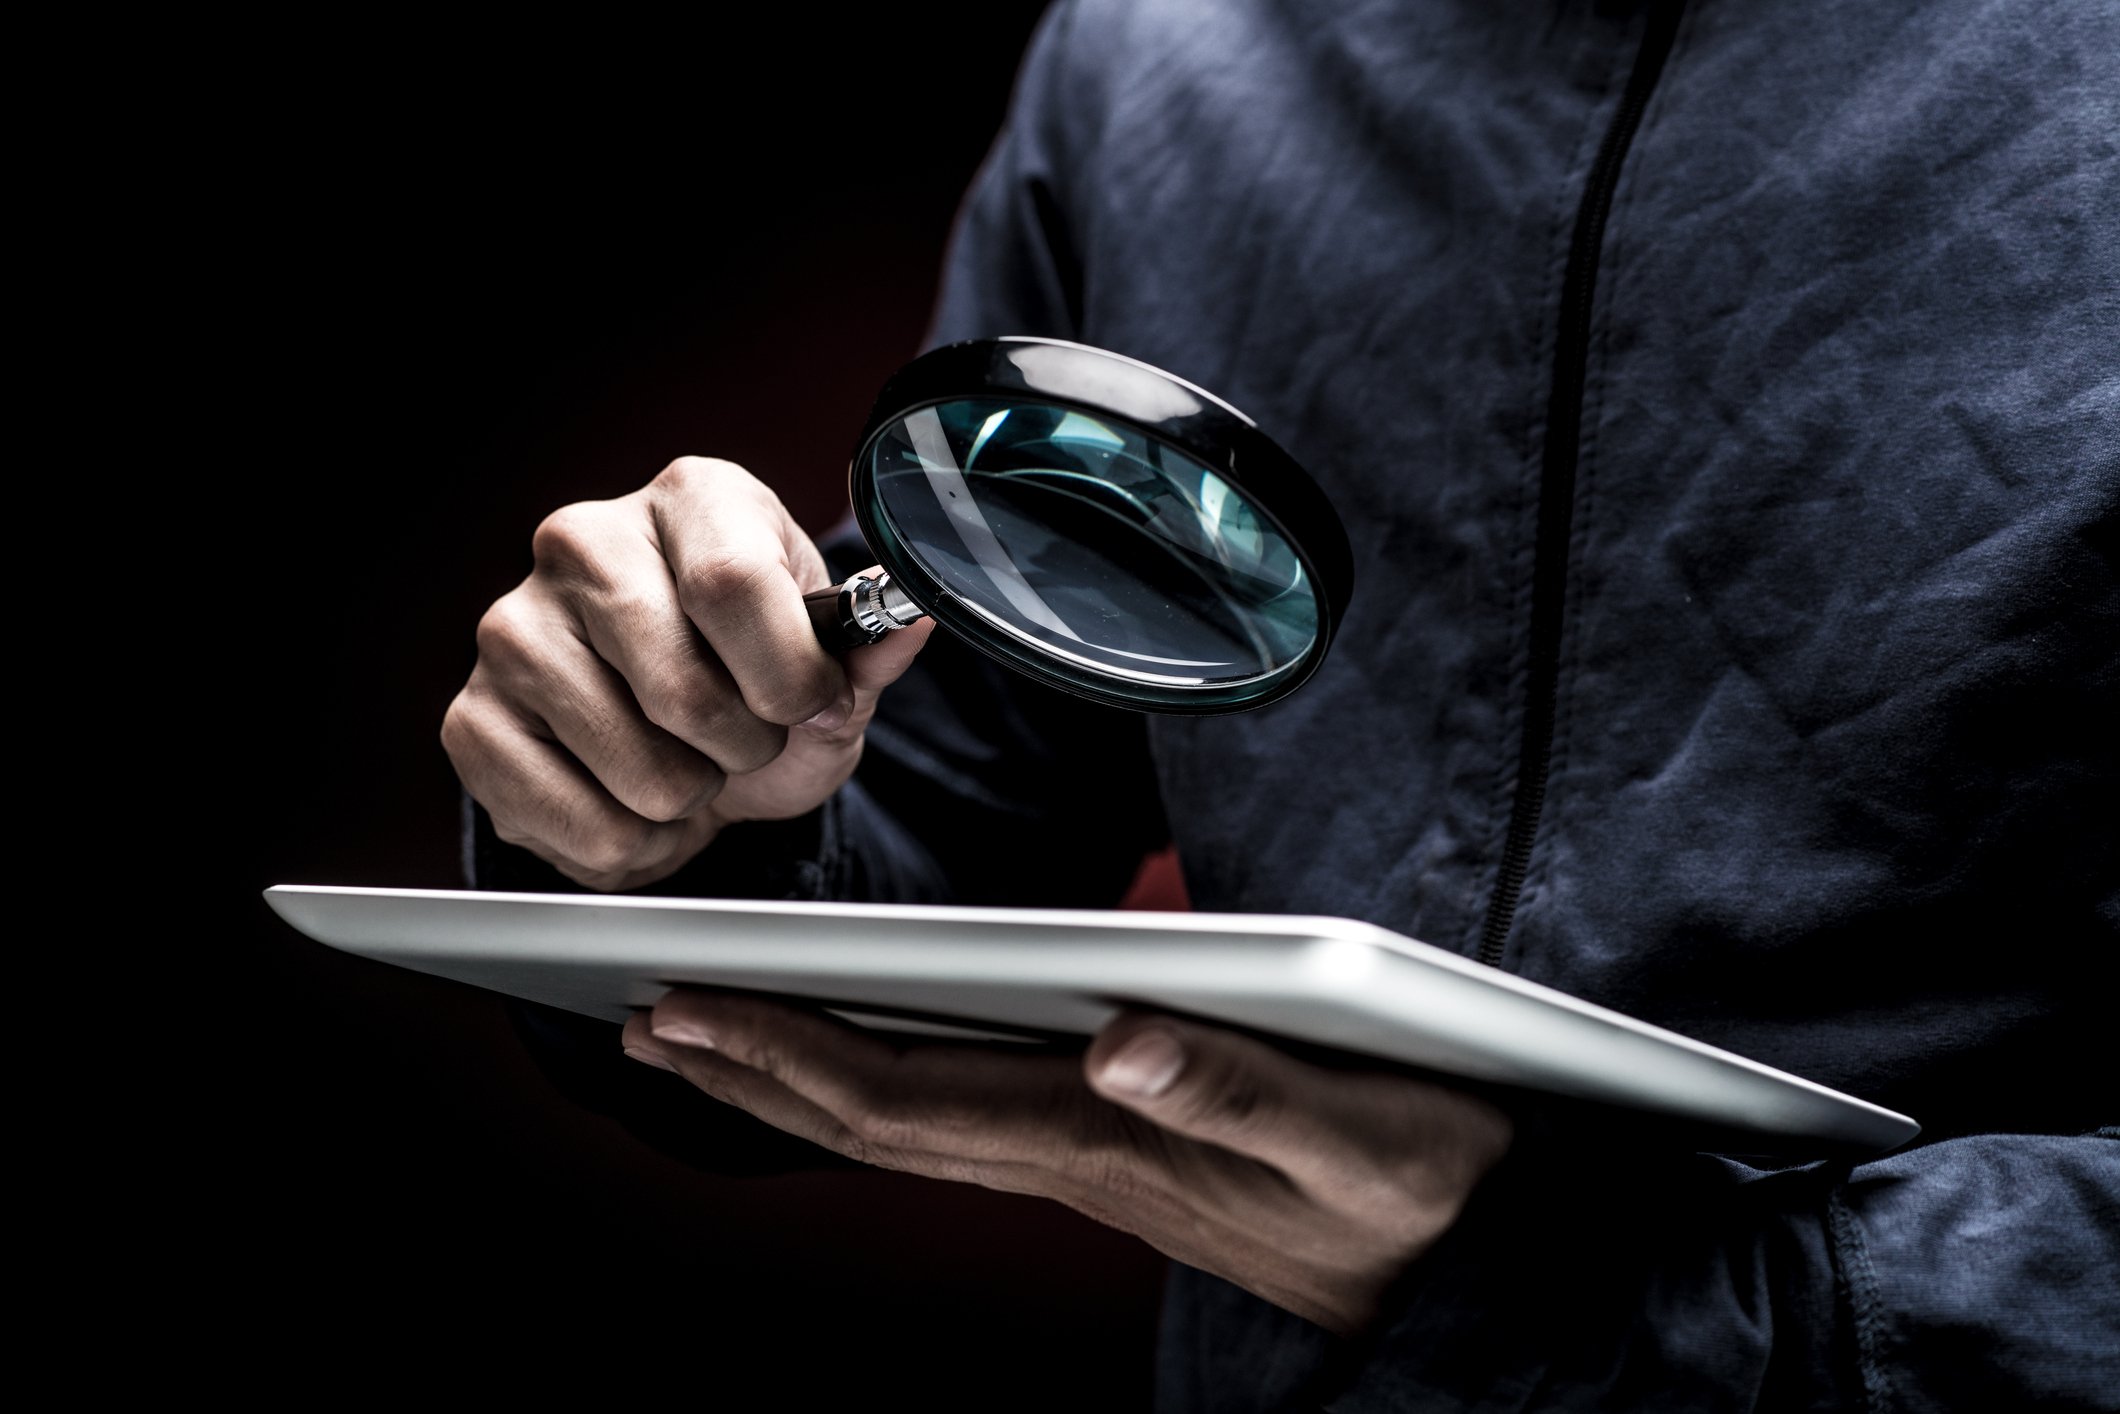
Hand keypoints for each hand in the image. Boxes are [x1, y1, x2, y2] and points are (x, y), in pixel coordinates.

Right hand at [441, 457, 935, 889]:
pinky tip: (631, 798)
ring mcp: (513, 628)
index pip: (732, 585)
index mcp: (693, 499)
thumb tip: (908, 628)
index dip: (788, 676)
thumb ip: (868, 657)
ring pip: (636, 771)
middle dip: (743, 748)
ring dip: (689, 800)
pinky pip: (577, 824)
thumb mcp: (828, 666)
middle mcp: (585, 542)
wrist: (676, 734)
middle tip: (742, 740)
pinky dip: (631, 844)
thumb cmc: (756, 681)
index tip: (810, 704)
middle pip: (680, 688)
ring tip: (686, 766)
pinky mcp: (471, 719)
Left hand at [621, 992, 1513, 1335]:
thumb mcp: (1368, 1137)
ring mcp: (1093, 1161)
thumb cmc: (1428, 1191)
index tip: (690, 1008)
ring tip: (713, 1038)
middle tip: (646, 1017)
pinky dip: (880, 1082)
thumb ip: (1247, 1092)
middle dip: (755, 1066)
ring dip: (803, 1078)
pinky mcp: (1122, 1151)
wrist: (1471, 1278)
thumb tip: (1120, 1041)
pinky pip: (963, 1119)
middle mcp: (1080, 1157)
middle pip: (880, 1118)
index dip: (790, 1054)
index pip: (910, 1102)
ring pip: (911, 1124)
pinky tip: (859, 1061)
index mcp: (1112, 1147)